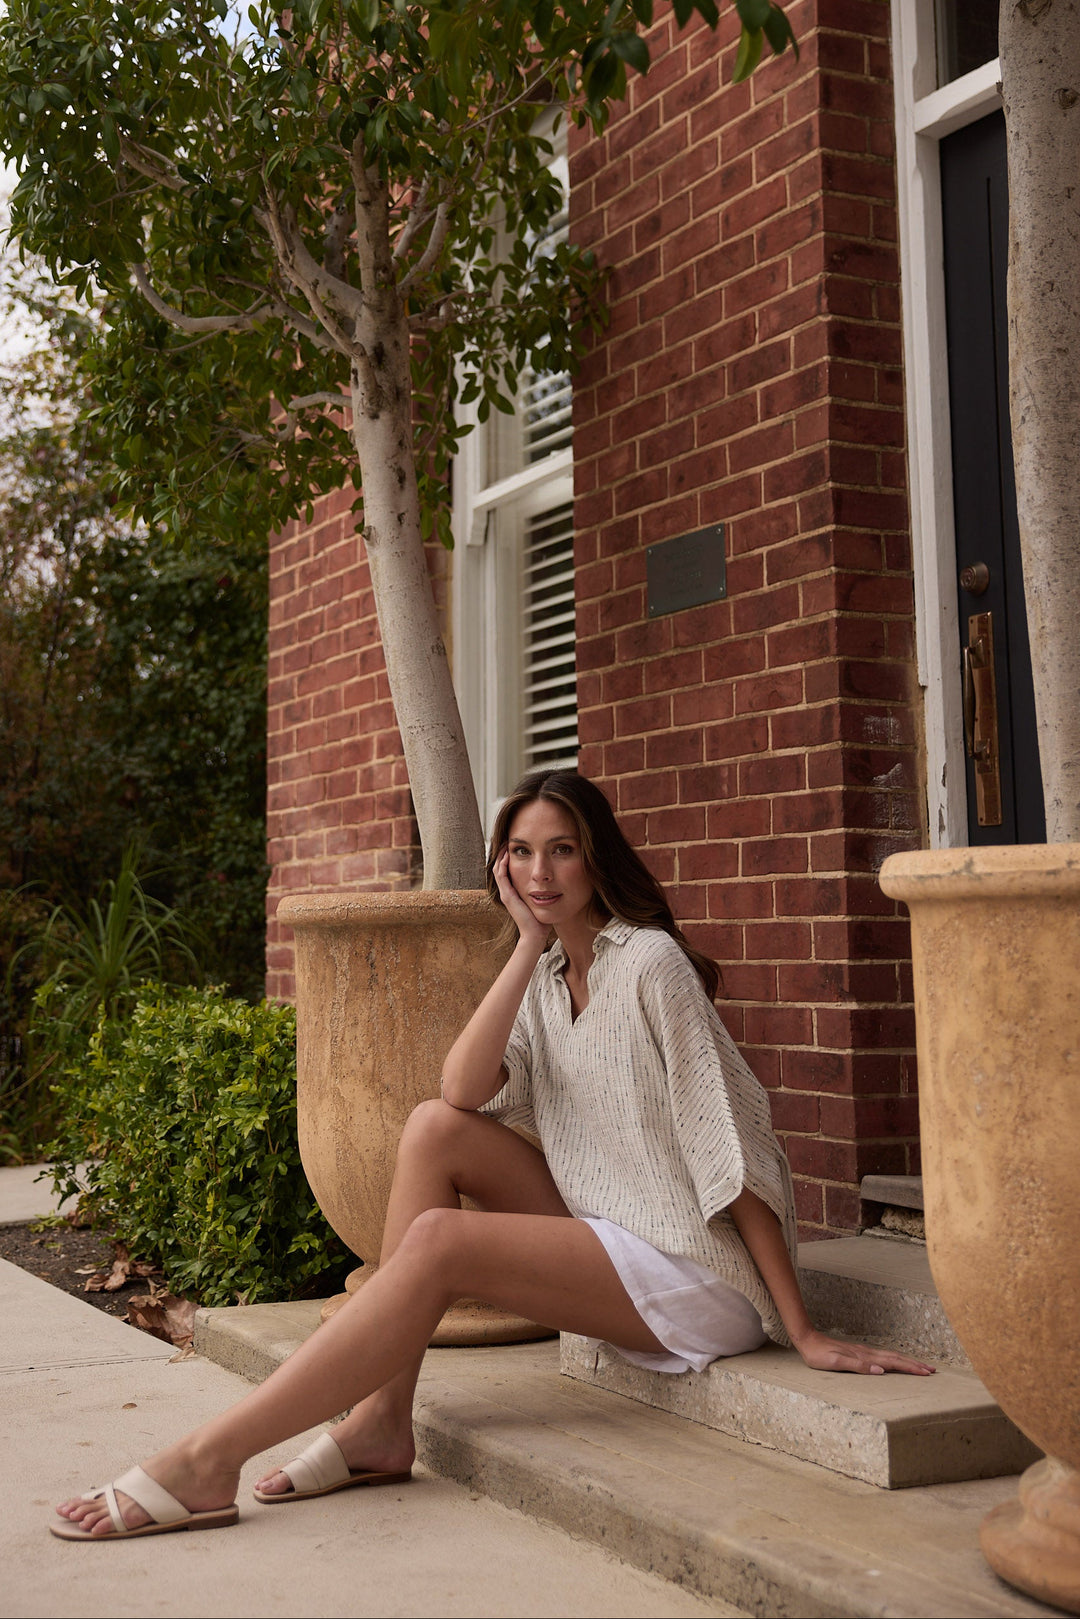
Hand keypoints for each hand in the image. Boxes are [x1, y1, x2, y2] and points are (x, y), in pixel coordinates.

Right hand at [492, 846, 549, 947]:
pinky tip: (507, 855)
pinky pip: (501, 876)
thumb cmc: (540, 919)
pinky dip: (503, 864)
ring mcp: (505, 893)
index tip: (515, 845)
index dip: (508, 857)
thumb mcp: (541, 900)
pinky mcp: (507, 896)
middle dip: (503, 853)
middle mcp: (507, 892)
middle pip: (500, 867)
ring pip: (498, 869)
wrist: (535, 933)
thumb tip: (551, 881)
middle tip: (507, 839)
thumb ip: (542, 890)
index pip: (507, 870)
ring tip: (505, 843)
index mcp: (513, 892)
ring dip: (501, 855)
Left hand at [792, 1328, 935, 1375]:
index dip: (910, 1368)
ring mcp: (864, 1352)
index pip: (893, 1363)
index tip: (926, 1373)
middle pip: (896, 1358)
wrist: (807, 1340)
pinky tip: (896, 1361)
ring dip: (907, 1361)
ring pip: (891, 1356)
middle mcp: (867, 1353)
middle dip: (915, 1365)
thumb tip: (880, 1371)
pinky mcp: (859, 1353)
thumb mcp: (835, 1363)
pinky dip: (895, 1359)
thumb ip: (857, 1366)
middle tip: (932, 1370)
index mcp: (864, 1357)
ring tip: (920, 1366)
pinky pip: (883, 1356)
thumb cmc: (819, 1355)